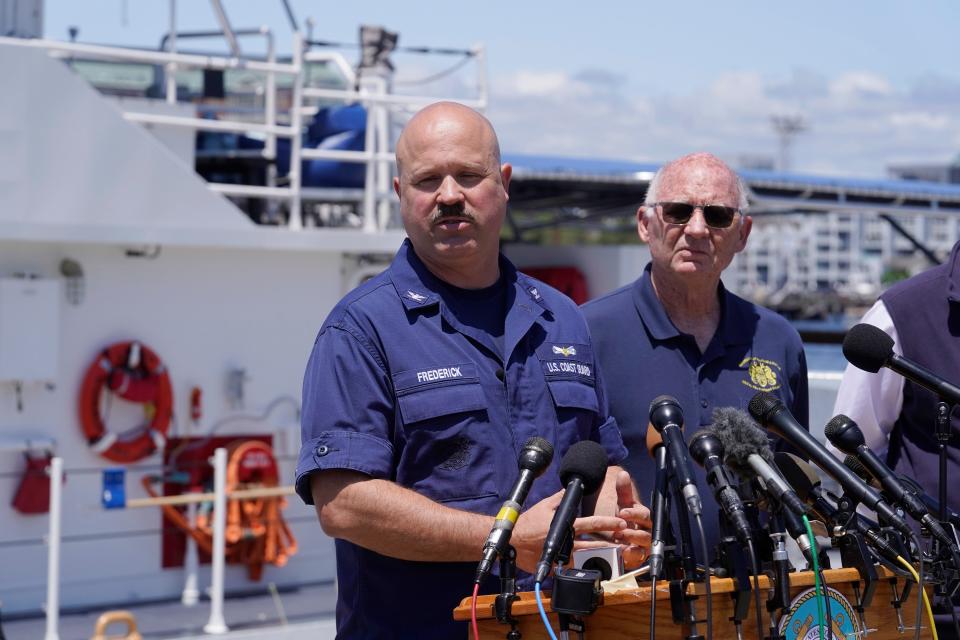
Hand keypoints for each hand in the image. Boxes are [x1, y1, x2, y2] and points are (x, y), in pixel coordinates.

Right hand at [511, 490, 626, 573]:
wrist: (512, 541)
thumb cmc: (528, 522)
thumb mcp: (544, 506)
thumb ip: (560, 497)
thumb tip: (572, 487)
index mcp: (566, 526)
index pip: (591, 523)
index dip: (608, 522)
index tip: (621, 523)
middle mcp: (566, 542)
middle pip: (594, 544)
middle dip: (611, 543)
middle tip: (625, 542)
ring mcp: (561, 557)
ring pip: (586, 559)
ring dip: (601, 558)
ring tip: (616, 557)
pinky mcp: (555, 568)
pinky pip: (571, 570)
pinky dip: (582, 569)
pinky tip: (594, 570)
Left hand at [610, 470, 652, 568]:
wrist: (621, 537)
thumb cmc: (624, 520)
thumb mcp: (623, 504)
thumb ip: (623, 491)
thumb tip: (623, 474)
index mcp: (644, 517)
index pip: (645, 514)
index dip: (634, 513)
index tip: (622, 512)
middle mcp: (648, 531)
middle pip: (646, 531)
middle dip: (633, 530)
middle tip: (620, 529)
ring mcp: (645, 544)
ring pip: (644, 544)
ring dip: (632, 541)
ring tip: (619, 539)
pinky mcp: (640, 556)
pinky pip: (640, 557)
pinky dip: (632, 555)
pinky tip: (623, 552)